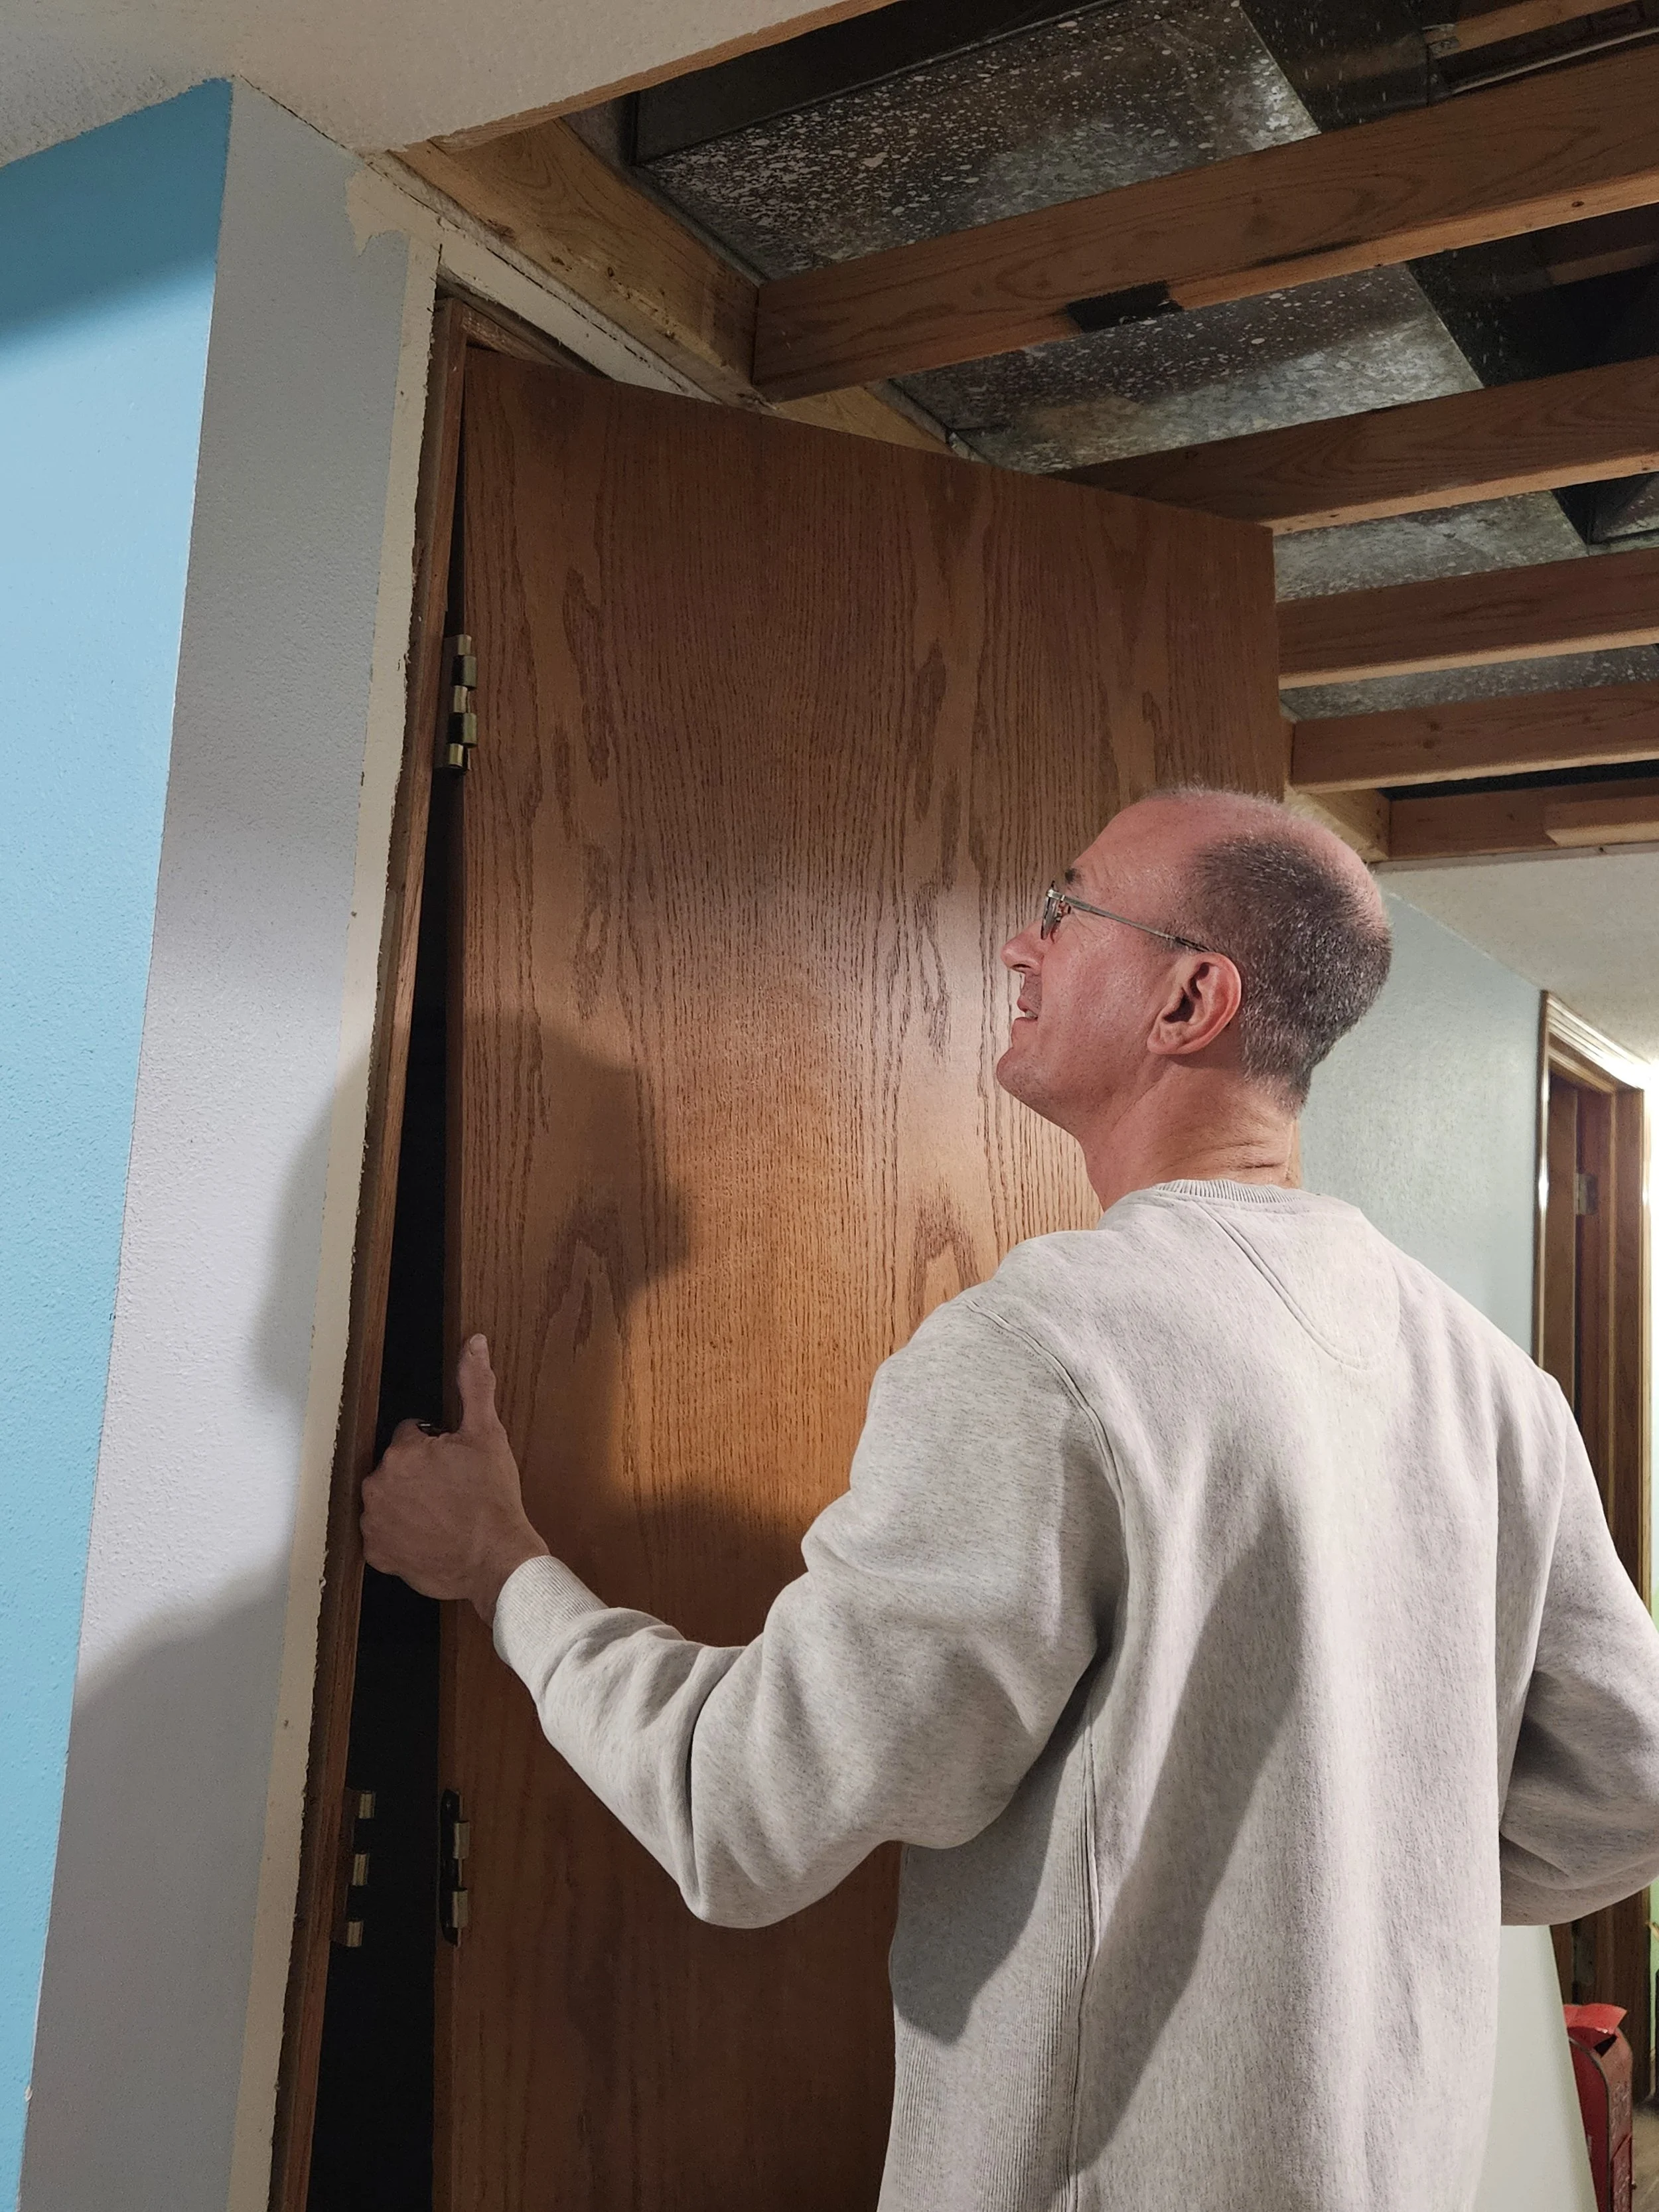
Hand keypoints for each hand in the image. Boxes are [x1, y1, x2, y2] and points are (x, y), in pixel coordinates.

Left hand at [361, 1335, 548, 1622]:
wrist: (496, 1559)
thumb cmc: (492, 1498)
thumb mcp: (488, 1435)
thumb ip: (475, 1384)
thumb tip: (474, 1342)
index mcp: (402, 1451)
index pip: (411, 1434)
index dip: (437, 1447)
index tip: (455, 1465)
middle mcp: (378, 1484)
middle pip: (396, 1467)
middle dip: (419, 1474)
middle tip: (451, 1490)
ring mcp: (374, 1522)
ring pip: (387, 1499)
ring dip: (407, 1503)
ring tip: (441, 1515)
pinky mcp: (377, 1554)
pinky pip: (383, 1536)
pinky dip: (400, 1536)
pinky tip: (427, 1536)